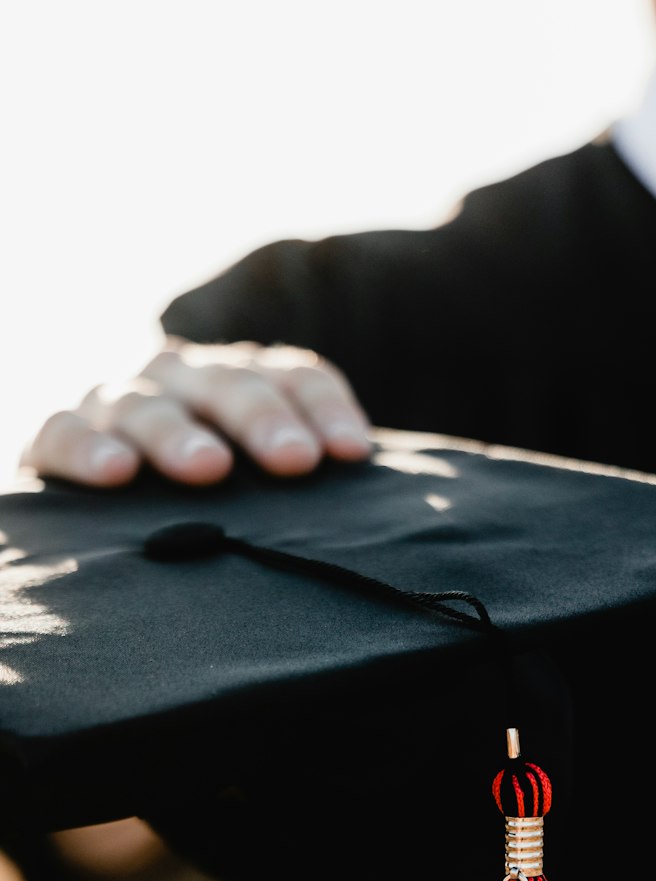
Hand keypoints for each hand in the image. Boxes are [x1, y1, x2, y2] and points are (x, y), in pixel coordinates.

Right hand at [19, 337, 372, 487]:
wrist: (104, 489)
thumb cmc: (211, 495)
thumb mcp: (260, 479)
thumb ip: (301, 481)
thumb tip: (365, 500)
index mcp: (240, 379)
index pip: (292, 373)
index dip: (324, 406)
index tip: (352, 453)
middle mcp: (180, 378)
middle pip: (227, 382)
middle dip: (262, 418)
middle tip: (294, 459)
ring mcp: (118, 404)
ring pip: (148, 404)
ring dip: (179, 434)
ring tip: (209, 467)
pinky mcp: (58, 436)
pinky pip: (63, 432)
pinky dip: (87, 448)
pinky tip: (116, 473)